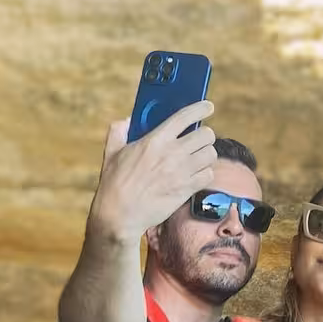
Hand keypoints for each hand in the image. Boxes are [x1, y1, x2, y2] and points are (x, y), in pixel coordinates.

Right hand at [87, 100, 217, 241]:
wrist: (120, 214)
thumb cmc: (114, 184)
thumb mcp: (111, 153)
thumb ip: (118, 132)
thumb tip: (125, 121)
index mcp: (155, 140)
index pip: (185, 116)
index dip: (200, 108)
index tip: (207, 107)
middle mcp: (172, 153)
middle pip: (206, 134)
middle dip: (204, 135)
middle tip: (198, 139)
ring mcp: (182, 172)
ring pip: (211, 154)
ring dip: (206, 154)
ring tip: (198, 157)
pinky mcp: (187, 189)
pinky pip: (209, 174)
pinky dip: (205, 173)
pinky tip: (196, 174)